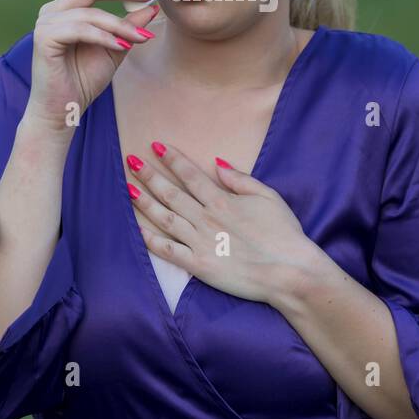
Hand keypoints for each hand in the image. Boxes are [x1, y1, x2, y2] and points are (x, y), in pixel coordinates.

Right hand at [24, 0, 161, 135]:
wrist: (62, 111)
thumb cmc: (84, 79)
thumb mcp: (116, 47)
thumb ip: (130, 25)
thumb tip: (154, 4)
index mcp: (69, 6)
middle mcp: (55, 8)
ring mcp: (47, 21)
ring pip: (90, 11)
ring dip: (120, 23)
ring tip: (141, 36)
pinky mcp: (44, 37)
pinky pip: (80, 29)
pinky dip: (104, 36)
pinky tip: (122, 44)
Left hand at [125, 141, 313, 307]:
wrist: (289, 272)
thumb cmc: (283, 234)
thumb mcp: (268, 197)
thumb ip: (240, 179)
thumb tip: (217, 163)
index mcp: (222, 200)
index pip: (190, 175)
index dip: (172, 159)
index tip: (155, 146)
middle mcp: (206, 218)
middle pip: (171, 193)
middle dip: (150, 175)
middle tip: (132, 161)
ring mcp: (200, 242)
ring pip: (165, 218)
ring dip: (145, 202)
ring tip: (129, 188)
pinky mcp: (199, 266)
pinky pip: (169, 251)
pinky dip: (152, 240)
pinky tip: (139, 229)